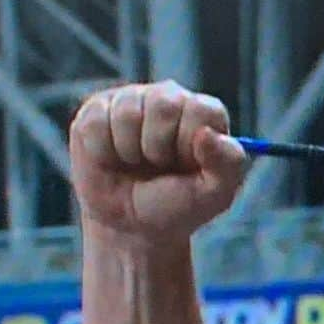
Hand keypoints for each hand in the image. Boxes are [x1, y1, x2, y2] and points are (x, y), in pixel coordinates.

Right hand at [69, 79, 246, 244]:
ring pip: (127, 114)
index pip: (201, 110)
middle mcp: (170, 98)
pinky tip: (112, 160)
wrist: (134, 225)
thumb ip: (228, 163)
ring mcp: (132, 100)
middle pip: (163, 105)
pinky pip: (96, 124)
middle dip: (159, 149)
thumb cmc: (179, 204)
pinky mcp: (96, 110)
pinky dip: (102, 152)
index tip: (186, 165)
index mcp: (205, 113)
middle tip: (159, 166)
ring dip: (130, 152)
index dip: (190, 145)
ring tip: (136, 164)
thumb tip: (207, 133)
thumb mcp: (215, 194)